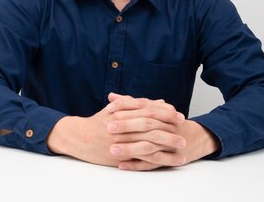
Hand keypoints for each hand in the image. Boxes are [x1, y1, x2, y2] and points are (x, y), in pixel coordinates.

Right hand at [46, 93, 187, 168]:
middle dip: (169, 127)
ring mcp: (122, 141)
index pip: (147, 110)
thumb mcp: (116, 109)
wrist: (80, 137)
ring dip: (168, 145)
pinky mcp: (122, 155)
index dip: (164, 112)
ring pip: (149, 142)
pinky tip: (172, 160)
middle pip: (151, 125)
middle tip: (184, 129)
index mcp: (123, 112)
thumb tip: (159, 102)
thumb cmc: (98, 122)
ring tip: (182, 146)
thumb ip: (137, 104)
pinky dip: (160, 160)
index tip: (178, 115)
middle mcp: (123, 125)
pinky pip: (144, 159)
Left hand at [103, 93, 218, 170]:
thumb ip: (130, 103)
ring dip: (129, 149)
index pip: (142, 106)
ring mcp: (166, 144)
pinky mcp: (166, 159)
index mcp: (159, 112)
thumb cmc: (164, 123)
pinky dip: (136, 164)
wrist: (192, 139)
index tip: (108, 108)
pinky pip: (151, 163)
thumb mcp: (150, 110)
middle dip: (127, 126)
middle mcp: (164, 127)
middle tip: (109, 128)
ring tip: (113, 150)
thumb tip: (111, 95)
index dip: (125, 106)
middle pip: (145, 125)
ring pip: (148, 146)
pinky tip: (121, 165)